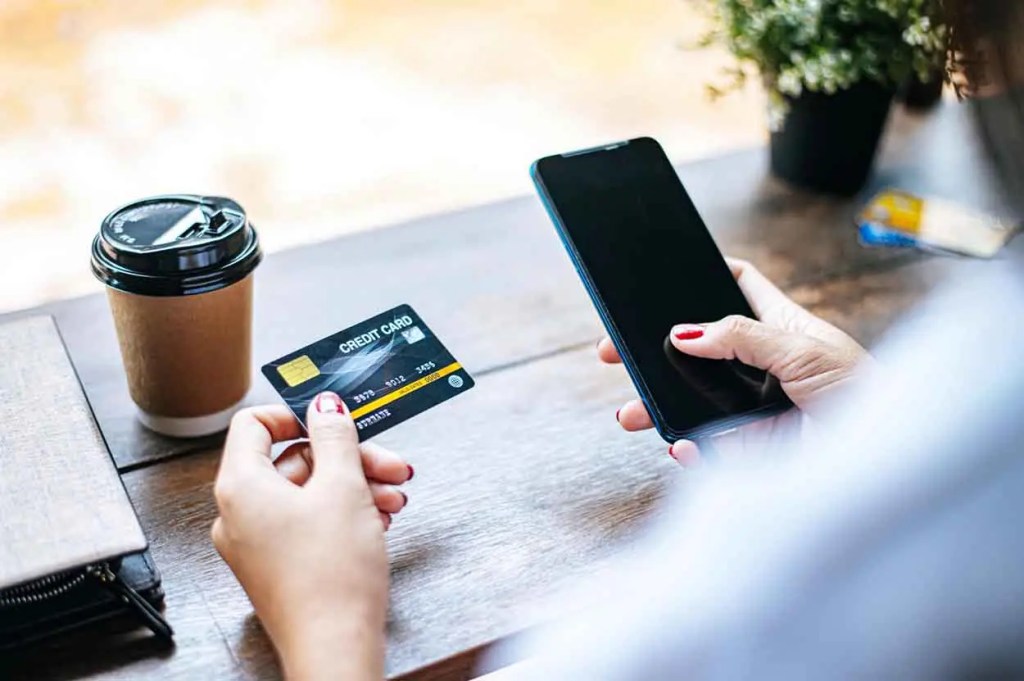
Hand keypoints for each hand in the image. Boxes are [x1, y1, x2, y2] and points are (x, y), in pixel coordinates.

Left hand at [211, 394, 412, 680]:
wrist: (335, 646)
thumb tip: (325, 405)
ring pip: (307, 493)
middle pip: (293, 461)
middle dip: (348, 458)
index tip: (332, 419)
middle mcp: (239, 514)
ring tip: (393, 496)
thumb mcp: (343, 486)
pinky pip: (308, 523)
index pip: (254, 423)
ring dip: (355, 486)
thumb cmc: (331, 575)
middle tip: (387, 462)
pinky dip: (343, 514)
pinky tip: (379, 519)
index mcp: (241, 486)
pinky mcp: (279, 565)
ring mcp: (257, 543)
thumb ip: (335, 436)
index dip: (296, 414)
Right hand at [599, 258, 870, 463]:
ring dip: (657, 406)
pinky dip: (690, 449)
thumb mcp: (804, 348)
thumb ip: (743, 337)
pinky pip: (709, 447)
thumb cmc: (865, 391)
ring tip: (630, 413)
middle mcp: (760, 365)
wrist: (885, 460)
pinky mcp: (751, 447)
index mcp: (779, 327)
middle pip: (697, 350)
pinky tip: (681, 446)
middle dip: (654, 352)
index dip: (706, 276)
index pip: (739, 289)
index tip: (668, 272)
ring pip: (692, 401)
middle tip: (615, 353)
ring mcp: (752, 407)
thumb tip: (684, 333)